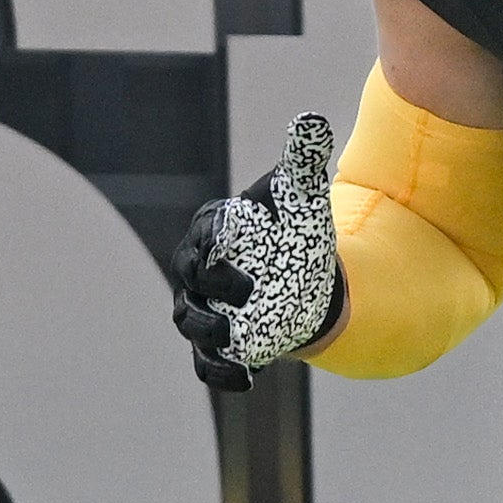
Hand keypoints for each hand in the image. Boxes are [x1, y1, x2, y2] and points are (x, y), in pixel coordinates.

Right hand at [168, 114, 342, 389]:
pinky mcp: (222, 344)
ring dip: (209, 334)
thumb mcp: (301, 198)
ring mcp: (207, 309)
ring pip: (190, 323)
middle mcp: (200, 272)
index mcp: (213, 232)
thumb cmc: (292, 231)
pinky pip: (206, 364)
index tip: (234, 245)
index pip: (202, 238)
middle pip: (189, 281)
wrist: (303, 277)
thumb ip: (302, 161)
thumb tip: (313, 121)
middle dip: (212, 287)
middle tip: (249, 291)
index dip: (212, 245)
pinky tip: (246, 381)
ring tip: (238, 338)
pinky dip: (220, 374)